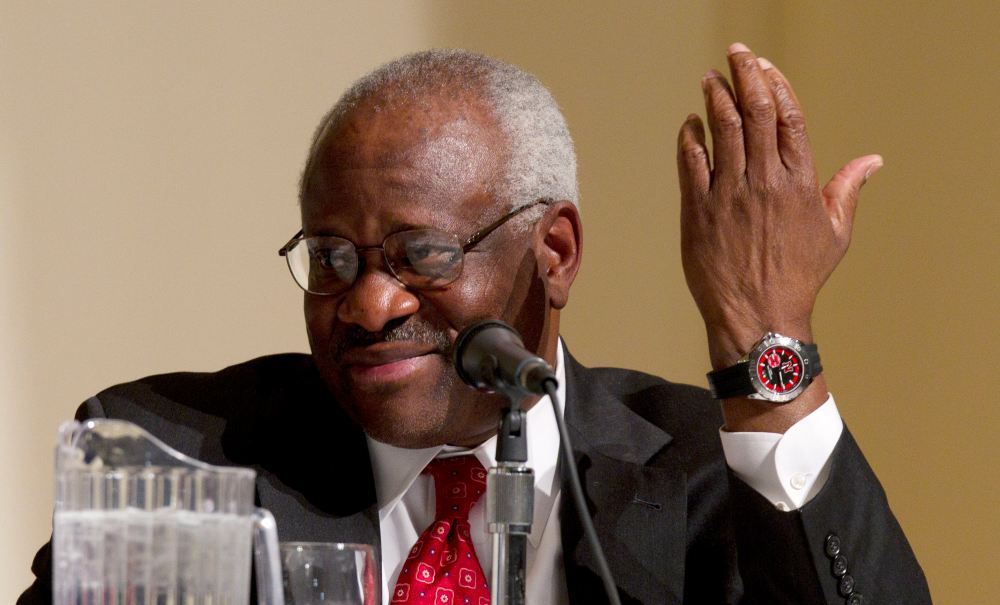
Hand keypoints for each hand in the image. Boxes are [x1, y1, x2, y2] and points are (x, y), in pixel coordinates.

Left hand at [676, 43, 882, 430]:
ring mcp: (729, 196)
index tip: (765, 66)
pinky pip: (691, 164)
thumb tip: (872, 160)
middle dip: (745, 76)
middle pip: (756, 113)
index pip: (789, 118)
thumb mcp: (835, 235)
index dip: (777, 85)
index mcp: (800, 184)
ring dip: (715, 99)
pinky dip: (690, 138)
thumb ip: (848, 190)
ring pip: (722, 131)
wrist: (758, 317)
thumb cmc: (799, 278)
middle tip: (736, 53)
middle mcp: (765, 183)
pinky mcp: (698, 212)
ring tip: (710, 79)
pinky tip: (690, 124)